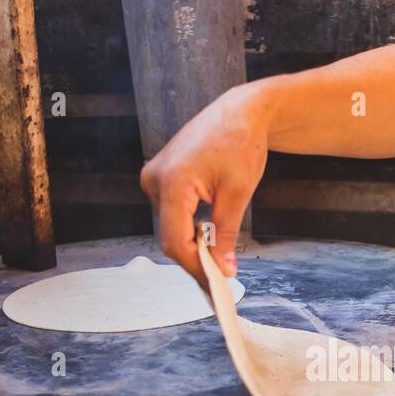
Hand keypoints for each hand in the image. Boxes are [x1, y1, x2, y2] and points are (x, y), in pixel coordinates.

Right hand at [139, 85, 269, 286]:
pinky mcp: (160, 177)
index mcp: (171, 182)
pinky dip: (187, 227)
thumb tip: (223, 268)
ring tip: (217, 256)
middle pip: (169, 236)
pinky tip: (206, 234)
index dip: (195, 266)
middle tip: (221, 275)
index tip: (215, 283)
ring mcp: (154, 177)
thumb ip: (225, 234)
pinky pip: (170, 212)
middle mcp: (154, 179)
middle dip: (194, 257)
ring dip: (191, 243)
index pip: (175, 241)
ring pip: (169, 226)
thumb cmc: (241, 143)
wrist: (239, 112)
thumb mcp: (238, 194)